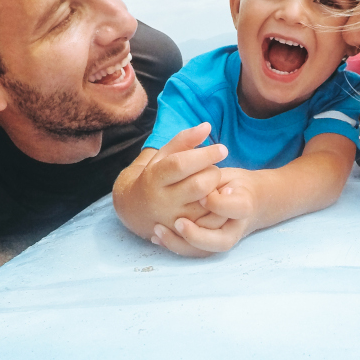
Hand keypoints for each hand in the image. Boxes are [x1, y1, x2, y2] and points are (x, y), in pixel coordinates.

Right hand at [112, 123, 226, 241]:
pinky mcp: (185, 232)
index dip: (204, 155)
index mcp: (154, 178)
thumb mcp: (163, 156)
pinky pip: (209, 221)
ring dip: (218, 190)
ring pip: (207, 205)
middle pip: (198, 185)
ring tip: (213, 182)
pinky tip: (217, 197)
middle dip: (213, 172)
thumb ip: (184, 140)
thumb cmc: (155, 176)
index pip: (181, 164)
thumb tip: (207, 126)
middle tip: (213, 168)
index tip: (222, 148)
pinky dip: (218, 207)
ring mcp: (174, 219)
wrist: (136, 210)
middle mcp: (163, 201)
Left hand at [152, 168, 255, 255]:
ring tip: (158, 230)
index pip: (238, 208)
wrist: (244, 201)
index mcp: (245, 205)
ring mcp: (222, 239)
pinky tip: (156, 237)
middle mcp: (236, 228)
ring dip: (180, 244)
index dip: (220, 204)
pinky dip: (173, 245)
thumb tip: (205, 194)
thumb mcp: (229, 176)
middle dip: (197, 235)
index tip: (203, 196)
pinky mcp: (208, 244)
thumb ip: (216, 179)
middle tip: (177, 222)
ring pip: (205, 251)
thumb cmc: (234, 184)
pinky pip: (192, 251)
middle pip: (221, 241)